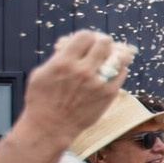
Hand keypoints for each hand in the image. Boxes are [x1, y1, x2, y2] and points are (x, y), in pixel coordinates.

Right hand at [17, 32, 131, 144]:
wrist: (51, 126)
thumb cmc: (42, 100)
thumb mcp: (41, 73)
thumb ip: (58, 57)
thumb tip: (69, 43)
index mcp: (64, 62)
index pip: (85, 35)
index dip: (87, 36)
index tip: (86, 41)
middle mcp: (82, 70)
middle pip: (104, 43)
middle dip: (102, 42)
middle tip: (101, 46)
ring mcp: (98, 82)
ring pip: (119, 57)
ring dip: (117, 52)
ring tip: (114, 54)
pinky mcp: (108, 94)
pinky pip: (122, 73)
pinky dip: (120, 68)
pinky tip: (114, 69)